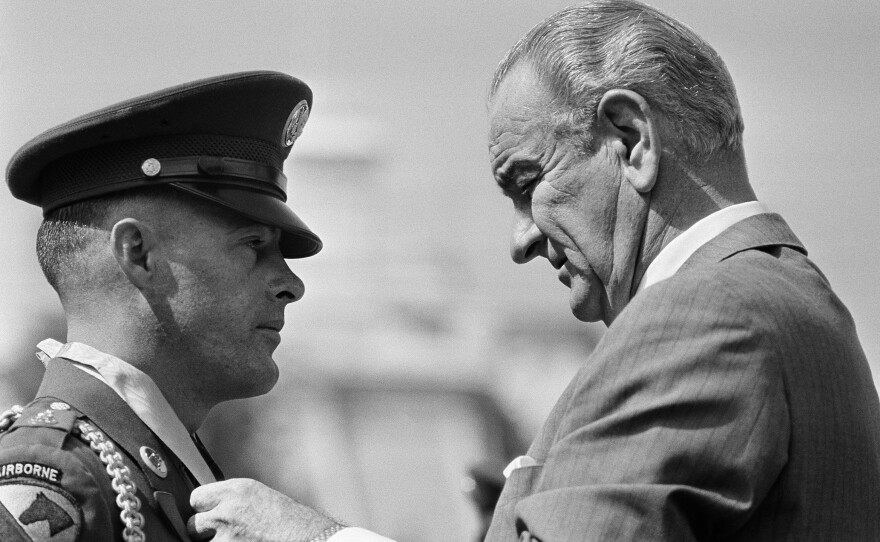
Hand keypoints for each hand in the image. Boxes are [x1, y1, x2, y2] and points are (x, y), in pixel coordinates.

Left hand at [188, 478, 340, 540]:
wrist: (307, 538)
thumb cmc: (289, 520)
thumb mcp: (258, 496)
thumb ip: (231, 499)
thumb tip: (207, 509)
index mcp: (236, 491)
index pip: (196, 498)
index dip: (202, 509)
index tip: (209, 514)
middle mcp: (227, 511)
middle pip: (193, 523)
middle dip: (204, 531)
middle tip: (223, 533)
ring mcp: (226, 537)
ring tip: (239, 540)